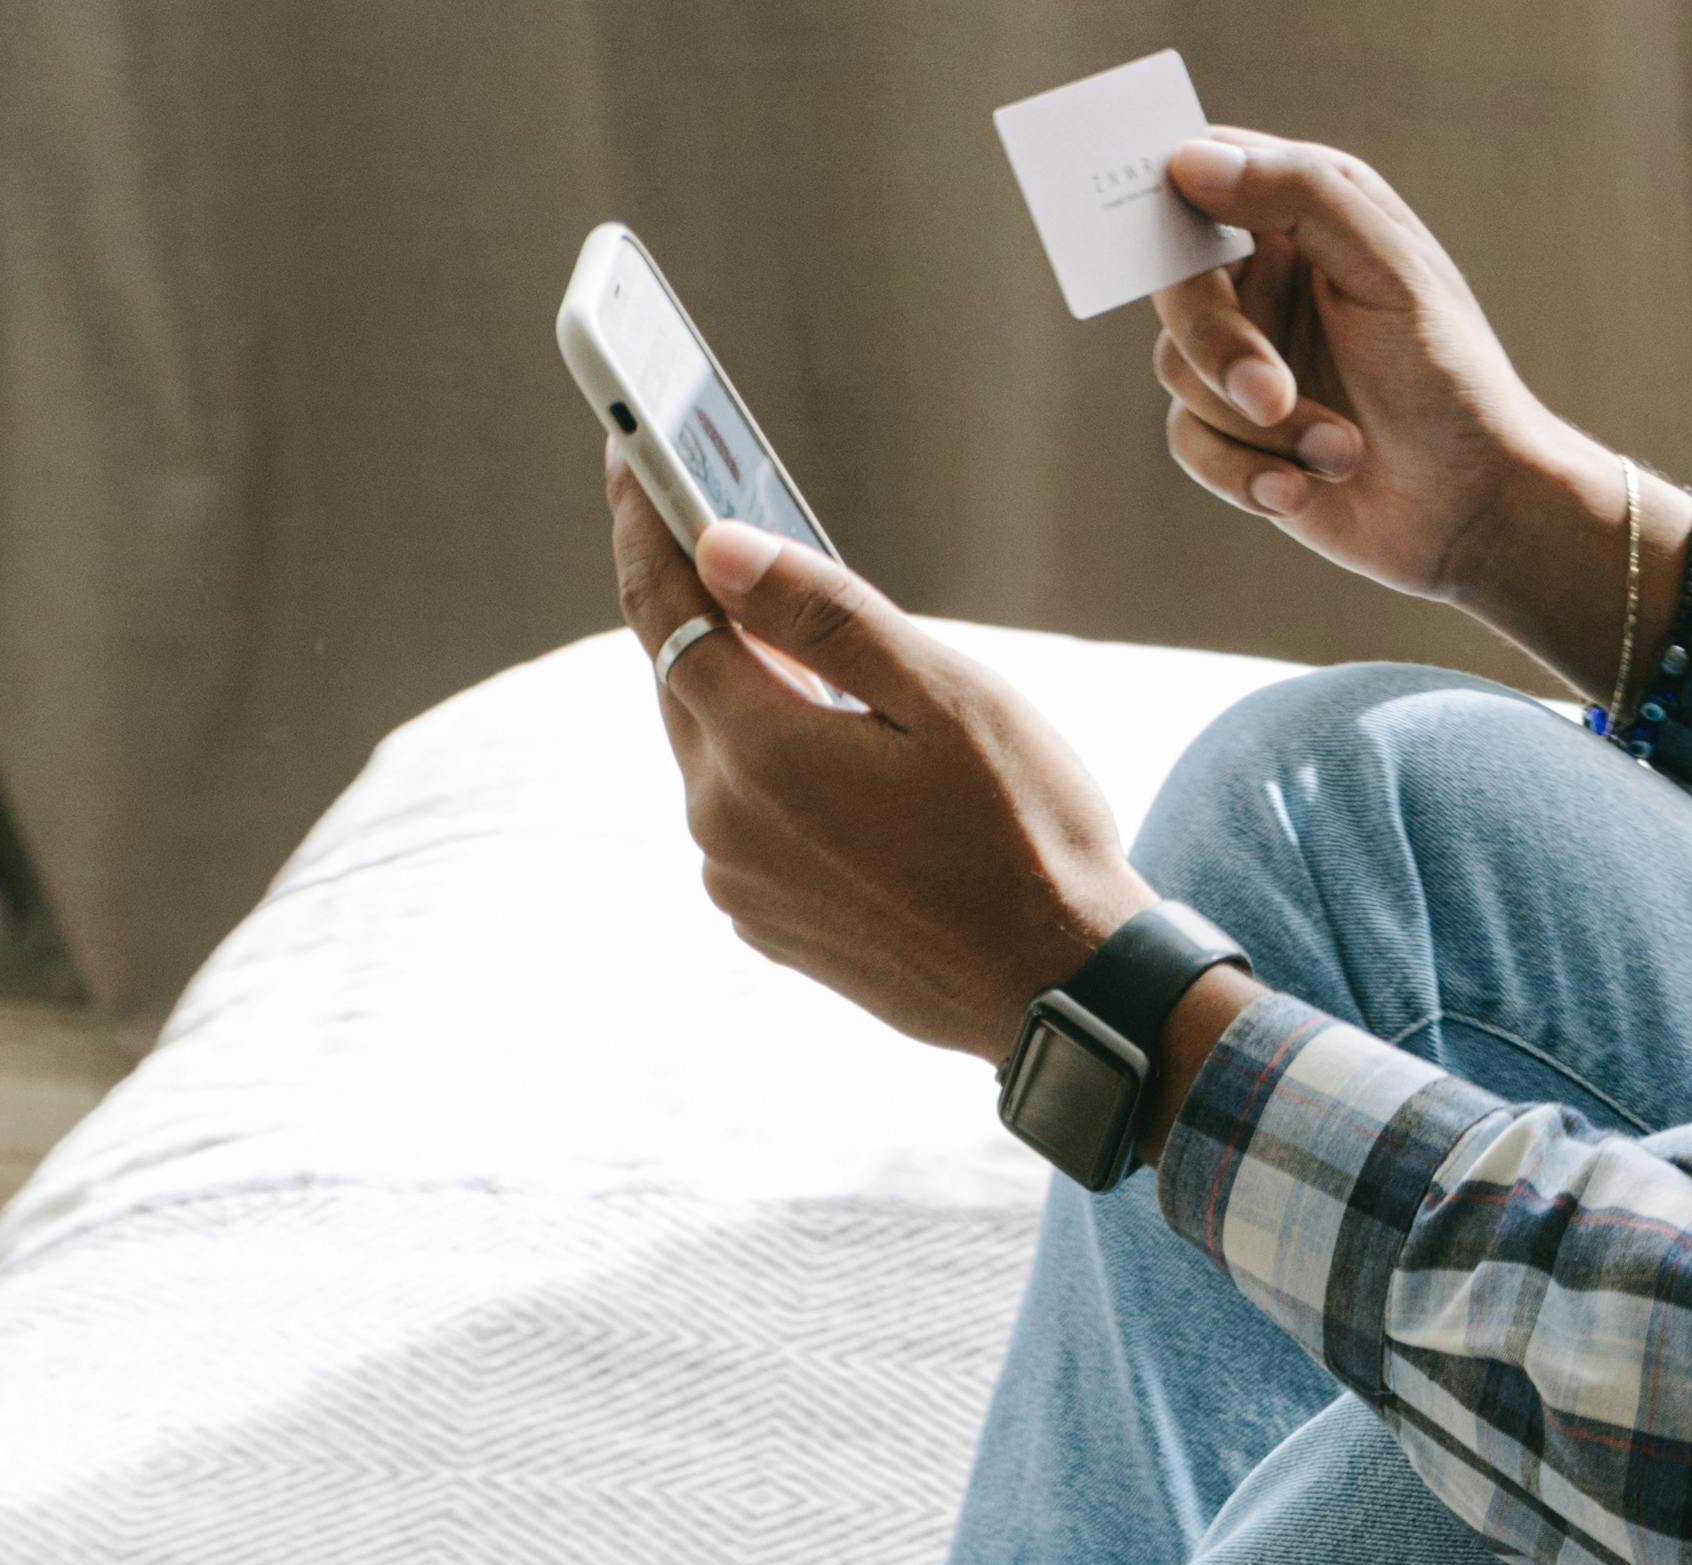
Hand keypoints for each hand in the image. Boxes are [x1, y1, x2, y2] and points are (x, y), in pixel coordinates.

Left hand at [607, 453, 1134, 1059]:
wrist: (1065, 991)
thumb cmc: (1028, 836)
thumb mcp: (943, 696)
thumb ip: (822, 613)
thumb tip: (716, 543)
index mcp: (761, 752)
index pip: (663, 607)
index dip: (643, 519)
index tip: (627, 446)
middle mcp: (724, 823)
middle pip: (677, 677)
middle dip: (692, 600)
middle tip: (710, 522)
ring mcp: (740, 884)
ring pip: (708, 750)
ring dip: (736, 692)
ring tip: (786, 643)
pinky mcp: (768, 924)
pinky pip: (739, 819)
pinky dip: (762, 769)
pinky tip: (821, 749)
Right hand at [1148, 134, 1604, 617]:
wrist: (1473, 509)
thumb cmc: (1449, 379)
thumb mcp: (1388, 270)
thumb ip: (1300, 194)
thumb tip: (1190, 161)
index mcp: (1304, 209)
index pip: (1204, 173)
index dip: (1173, 201)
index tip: (1184, 247)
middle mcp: (1265, 274)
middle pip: (1176, 283)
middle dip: (1217, 346)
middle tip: (1272, 396)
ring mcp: (1247, 355)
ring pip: (1178, 369)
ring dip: (1260, 427)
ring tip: (1341, 452)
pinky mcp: (1238, 432)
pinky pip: (1189, 440)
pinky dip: (1243, 473)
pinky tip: (1301, 493)